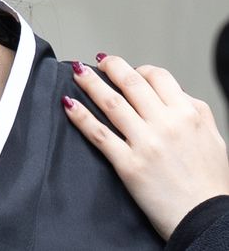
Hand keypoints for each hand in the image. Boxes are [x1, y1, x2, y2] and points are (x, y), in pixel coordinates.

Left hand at [63, 55, 228, 239]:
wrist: (208, 222)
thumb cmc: (210, 184)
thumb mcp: (214, 138)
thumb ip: (195, 110)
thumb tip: (174, 92)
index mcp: (187, 114)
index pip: (158, 76)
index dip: (139, 68)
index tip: (128, 69)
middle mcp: (166, 124)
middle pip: (130, 83)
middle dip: (110, 66)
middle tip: (99, 61)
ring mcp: (145, 143)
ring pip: (111, 102)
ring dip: (90, 83)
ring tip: (77, 72)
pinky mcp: (128, 164)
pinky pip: (99, 133)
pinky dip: (81, 116)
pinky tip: (69, 103)